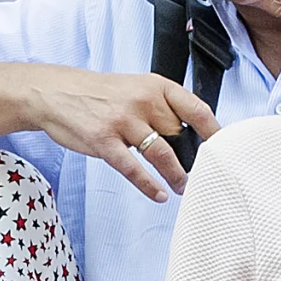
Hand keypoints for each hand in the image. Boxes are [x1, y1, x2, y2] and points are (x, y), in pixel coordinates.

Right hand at [25, 64, 218, 201]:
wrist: (55, 93)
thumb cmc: (97, 94)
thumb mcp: (134, 88)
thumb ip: (160, 106)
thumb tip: (187, 133)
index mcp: (155, 86)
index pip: (196, 108)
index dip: (214, 131)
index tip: (224, 148)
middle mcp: (142, 101)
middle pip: (180, 136)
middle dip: (191, 158)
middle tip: (200, 174)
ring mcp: (123, 121)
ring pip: (162, 154)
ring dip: (176, 175)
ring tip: (183, 187)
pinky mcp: (104, 141)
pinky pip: (133, 169)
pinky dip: (149, 185)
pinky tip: (159, 195)